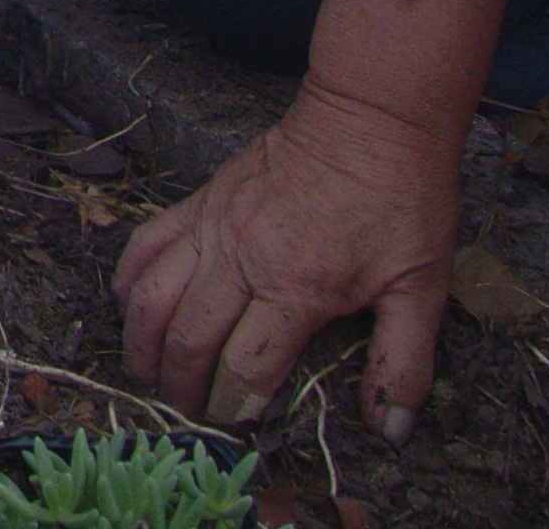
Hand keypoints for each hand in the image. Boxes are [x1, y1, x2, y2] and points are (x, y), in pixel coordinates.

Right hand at [115, 83, 458, 436]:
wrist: (371, 119)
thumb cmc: (402, 202)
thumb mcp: (422, 289)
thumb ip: (404, 364)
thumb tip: (391, 429)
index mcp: (297, 288)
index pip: (244, 367)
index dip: (233, 407)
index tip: (234, 427)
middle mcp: (243, 259)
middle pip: (189, 336)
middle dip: (180, 386)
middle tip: (185, 414)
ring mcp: (214, 226)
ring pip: (153, 293)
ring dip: (141, 341)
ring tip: (144, 372)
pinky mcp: (202, 200)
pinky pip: (147, 242)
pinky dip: (129, 278)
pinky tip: (126, 302)